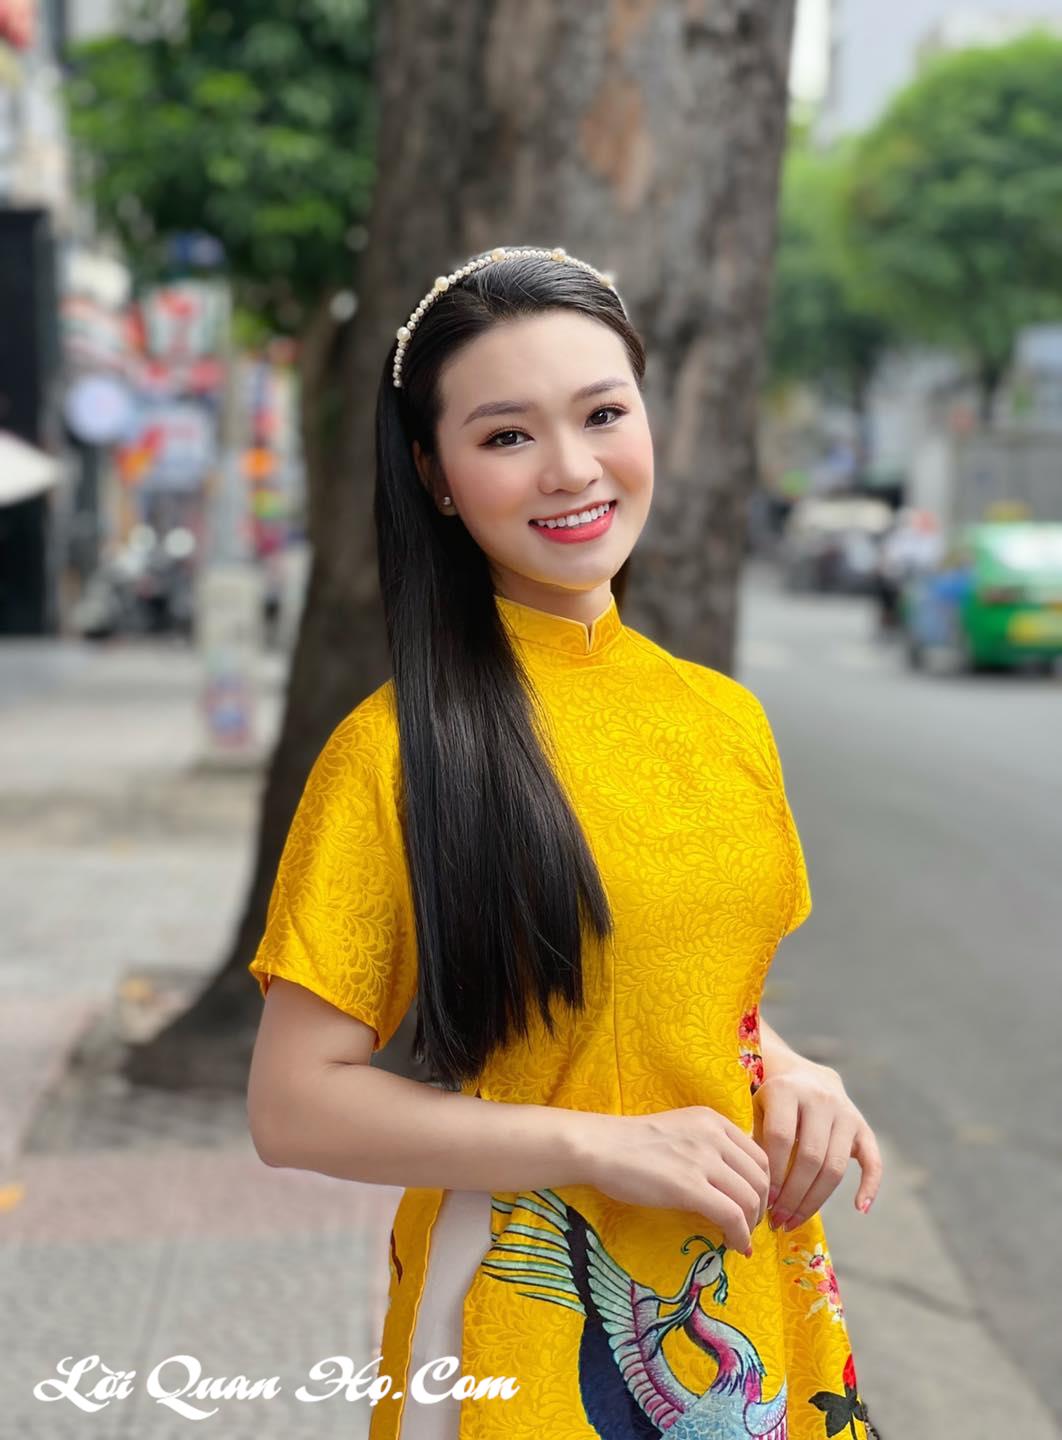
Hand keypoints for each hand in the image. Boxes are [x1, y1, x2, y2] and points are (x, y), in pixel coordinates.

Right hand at [577, 1106, 770, 1256]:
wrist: (601, 1148)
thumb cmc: (632, 1143)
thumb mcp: (681, 1130)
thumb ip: (708, 1145)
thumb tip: (732, 1179)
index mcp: (713, 1120)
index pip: (759, 1155)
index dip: (763, 1185)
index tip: (754, 1205)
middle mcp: (715, 1136)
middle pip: (760, 1178)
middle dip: (761, 1207)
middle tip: (749, 1225)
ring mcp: (703, 1161)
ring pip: (750, 1198)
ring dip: (751, 1225)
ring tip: (740, 1237)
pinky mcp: (690, 1187)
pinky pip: (732, 1216)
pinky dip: (740, 1236)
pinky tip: (735, 1245)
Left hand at [752, 1061, 882, 1231]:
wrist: (805, 1075)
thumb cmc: (773, 1102)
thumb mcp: (757, 1109)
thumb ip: (754, 1139)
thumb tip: (750, 1187)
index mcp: (787, 1090)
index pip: (781, 1138)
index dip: (773, 1173)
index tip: (764, 1201)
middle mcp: (820, 1099)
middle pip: (810, 1157)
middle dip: (793, 1195)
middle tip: (779, 1220)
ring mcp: (845, 1113)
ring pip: (835, 1166)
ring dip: (815, 1200)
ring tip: (794, 1220)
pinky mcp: (863, 1127)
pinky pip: (872, 1160)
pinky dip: (870, 1186)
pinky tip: (860, 1209)